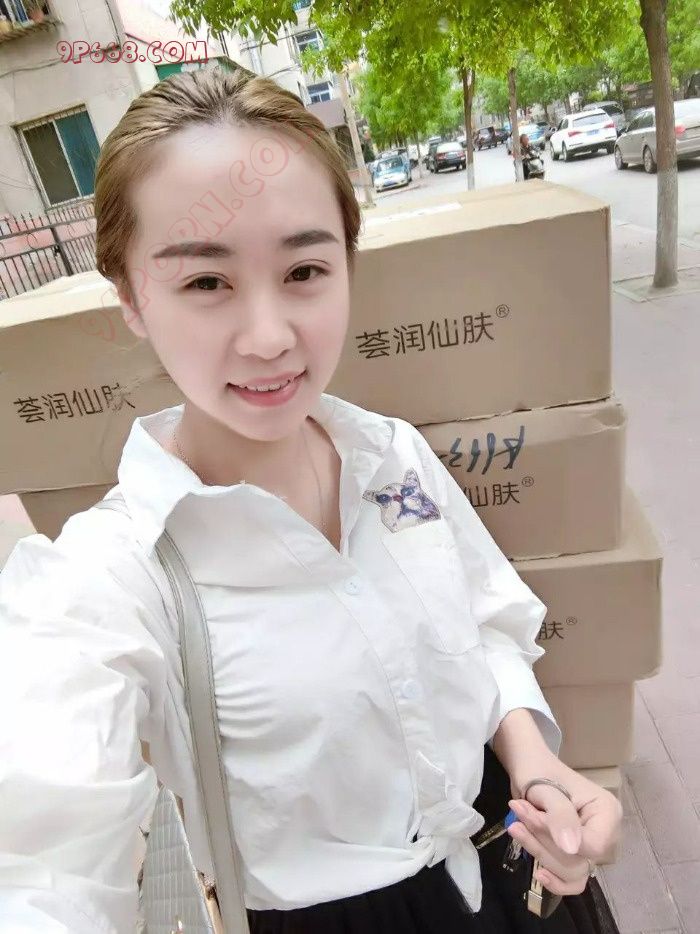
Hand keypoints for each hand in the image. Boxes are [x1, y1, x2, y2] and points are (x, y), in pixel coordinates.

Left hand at [506, 764, 622, 896]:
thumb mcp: (546, 789)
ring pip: (572, 873)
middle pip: (580, 862)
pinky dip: (553, 878)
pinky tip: (538, 873)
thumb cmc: (538, 770)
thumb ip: (560, 816)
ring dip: (540, 852)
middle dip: (543, 841)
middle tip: (519, 815)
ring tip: (516, 827)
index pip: (592, 845)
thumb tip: (571, 849)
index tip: (533, 815)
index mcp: (607, 812)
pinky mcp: (577, 855)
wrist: (527, 767)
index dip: (558, 837)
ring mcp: (591, 846)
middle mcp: (606, 833)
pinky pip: (571, 880)